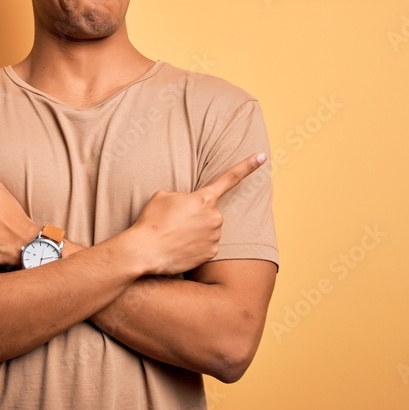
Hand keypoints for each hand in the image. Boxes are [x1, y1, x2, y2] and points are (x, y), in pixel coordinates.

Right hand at [130, 152, 266, 275]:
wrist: (145, 250)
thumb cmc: (152, 221)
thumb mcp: (163, 196)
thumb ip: (184, 196)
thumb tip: (190, 206)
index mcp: (204, 198)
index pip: (230, 178)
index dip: (248, 165)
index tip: (263, 156)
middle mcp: (215, 216)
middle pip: (211, 211)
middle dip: (197, 214)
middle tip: (176, 222)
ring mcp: (215, 236)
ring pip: (209, 229)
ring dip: (196, 230)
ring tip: (175, 235)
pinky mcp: (211, 252)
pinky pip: (207, 245)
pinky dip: (196, 246)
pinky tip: (180, 247)